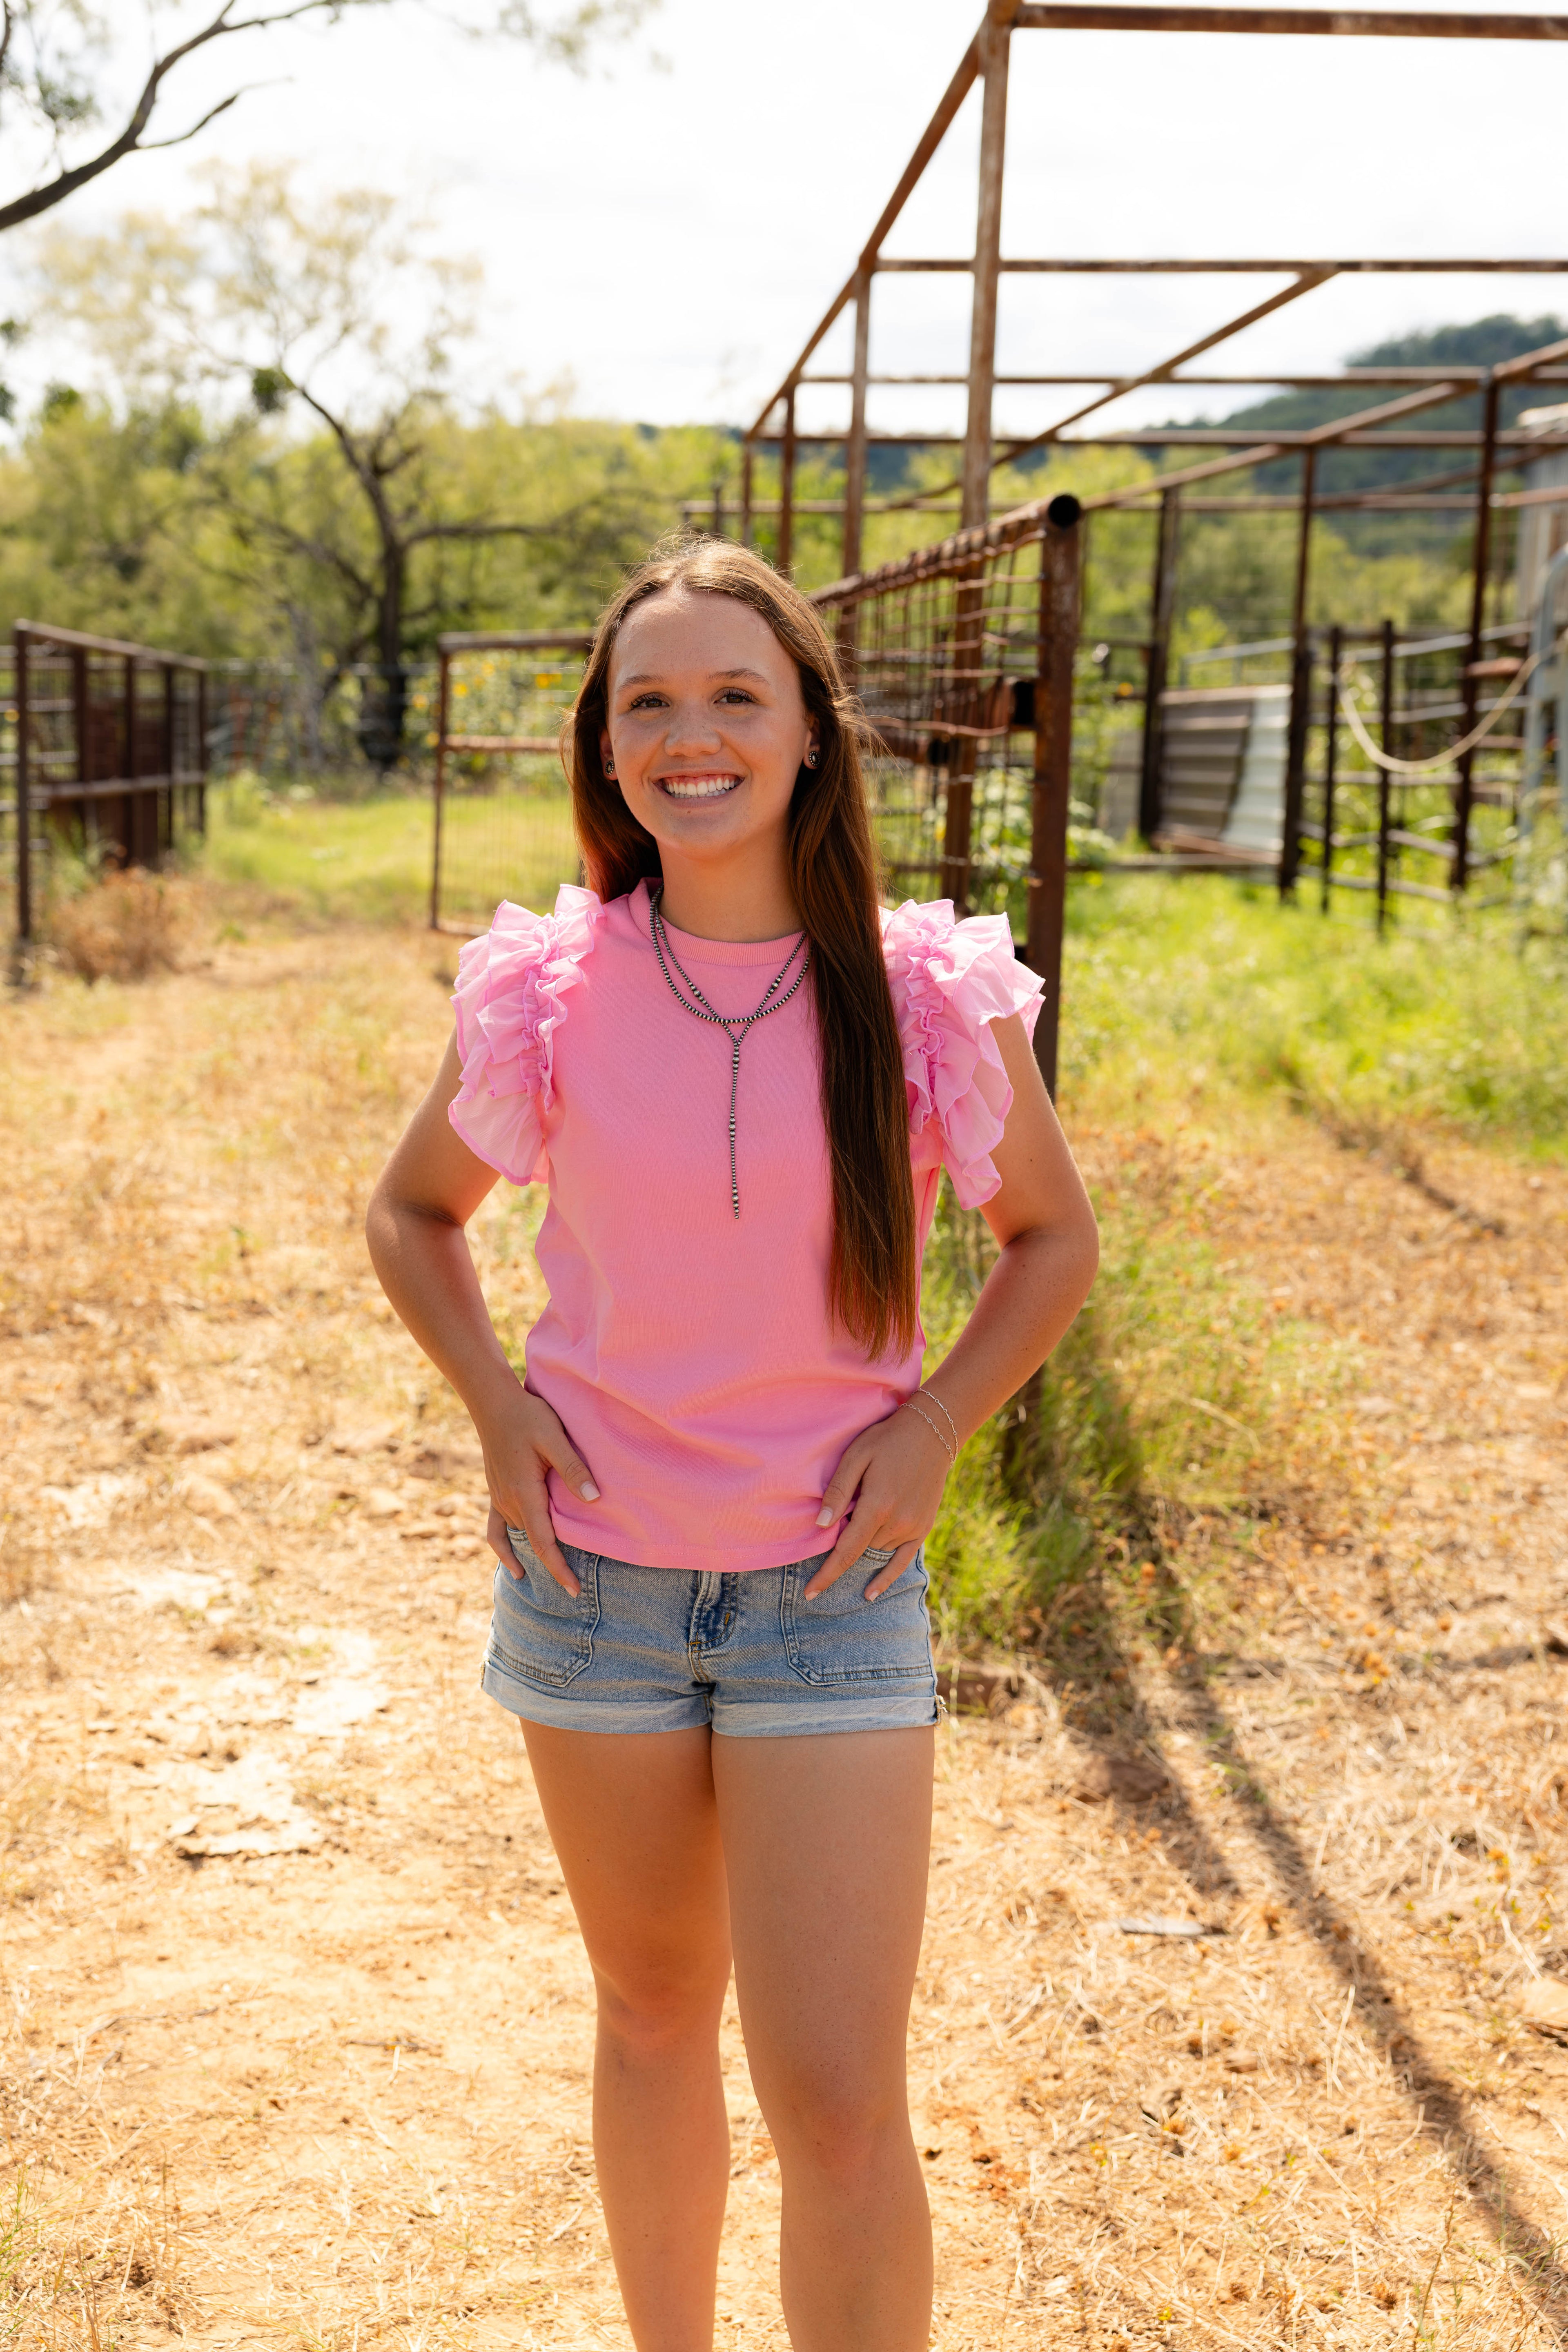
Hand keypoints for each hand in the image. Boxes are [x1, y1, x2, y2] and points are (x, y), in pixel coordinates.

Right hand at [475, 1385, 598, 1596]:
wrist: (494, 1403)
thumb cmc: (528, 1416)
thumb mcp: (554, 1437)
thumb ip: (573, 1469)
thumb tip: (593, 1499)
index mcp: (524, 1493)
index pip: (543, 1541)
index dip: (559, 1568)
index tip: (574, 1590)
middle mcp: (508, 1501)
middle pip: (533, 1543)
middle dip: (553, 1566)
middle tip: (577, 1590)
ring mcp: (499, 1499)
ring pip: (519, 1537)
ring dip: (536, 1557)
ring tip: (557, 1578)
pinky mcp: (495, 1493)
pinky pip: (496, 1530)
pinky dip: (504, 1550)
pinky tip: (515, 1566)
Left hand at [807, 1402, 951, 1601]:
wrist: (932, 1432)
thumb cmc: (887, 1439)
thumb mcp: (856, 1455)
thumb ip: (838, 1491)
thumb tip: (820, 1525)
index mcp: (876, 1507)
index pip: (845, 1552)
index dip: (826, 1576)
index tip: (810, 1594)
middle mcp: (896, 1523)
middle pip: (859, 1551)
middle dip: (842, 1547)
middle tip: (836, 1519)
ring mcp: (912, 1527)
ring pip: (876, 1551)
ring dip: (862, 1545)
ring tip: (862, 1514)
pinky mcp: (923, 1527)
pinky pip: (902, 1560)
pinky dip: (886, 1577)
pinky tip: (870, 1593)